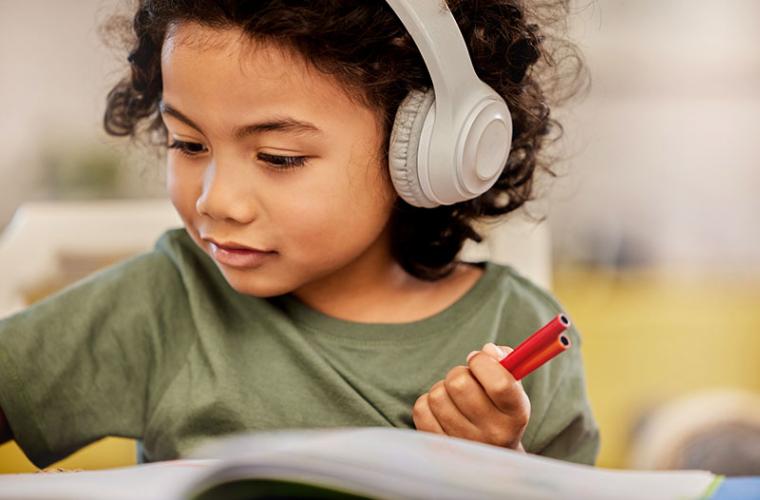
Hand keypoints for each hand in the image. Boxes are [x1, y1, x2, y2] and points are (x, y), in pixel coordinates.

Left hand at [412, 343, 530, 450]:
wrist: (492, 455)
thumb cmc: (500, 408)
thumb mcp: (512, 385)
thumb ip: (505, 360)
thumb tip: (487, 351)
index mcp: (516, 414)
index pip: (498, 383)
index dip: (483, 362)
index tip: (478, 359)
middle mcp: (493, 433)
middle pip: (459, 384)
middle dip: (459, 373)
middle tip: (466, 380)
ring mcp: (465, 443)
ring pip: (437, 395)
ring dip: (443, 389)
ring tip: (455, 398)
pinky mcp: (440, 447)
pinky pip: (421, 409)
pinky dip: (428, 403)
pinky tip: (443, 409)